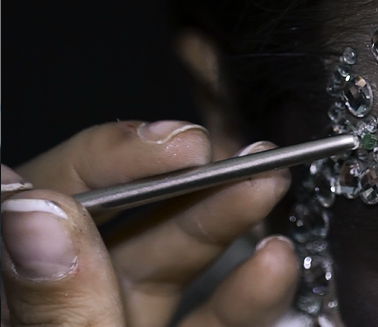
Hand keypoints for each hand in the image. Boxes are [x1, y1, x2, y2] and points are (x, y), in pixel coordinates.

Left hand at [0, 120, 298, 326]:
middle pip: (118, 220)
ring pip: (168, 258)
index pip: (41, 202)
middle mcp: (64, 302)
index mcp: (12, 302)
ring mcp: (115, 321)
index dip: (109, 160)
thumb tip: (36, 211)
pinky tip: (274, 262)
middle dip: (187, 179)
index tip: (175, 145)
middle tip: (234, 153)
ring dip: (226, 218)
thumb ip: (59, 308)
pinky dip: (248, 292)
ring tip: (268, 184)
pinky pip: (208, 315)